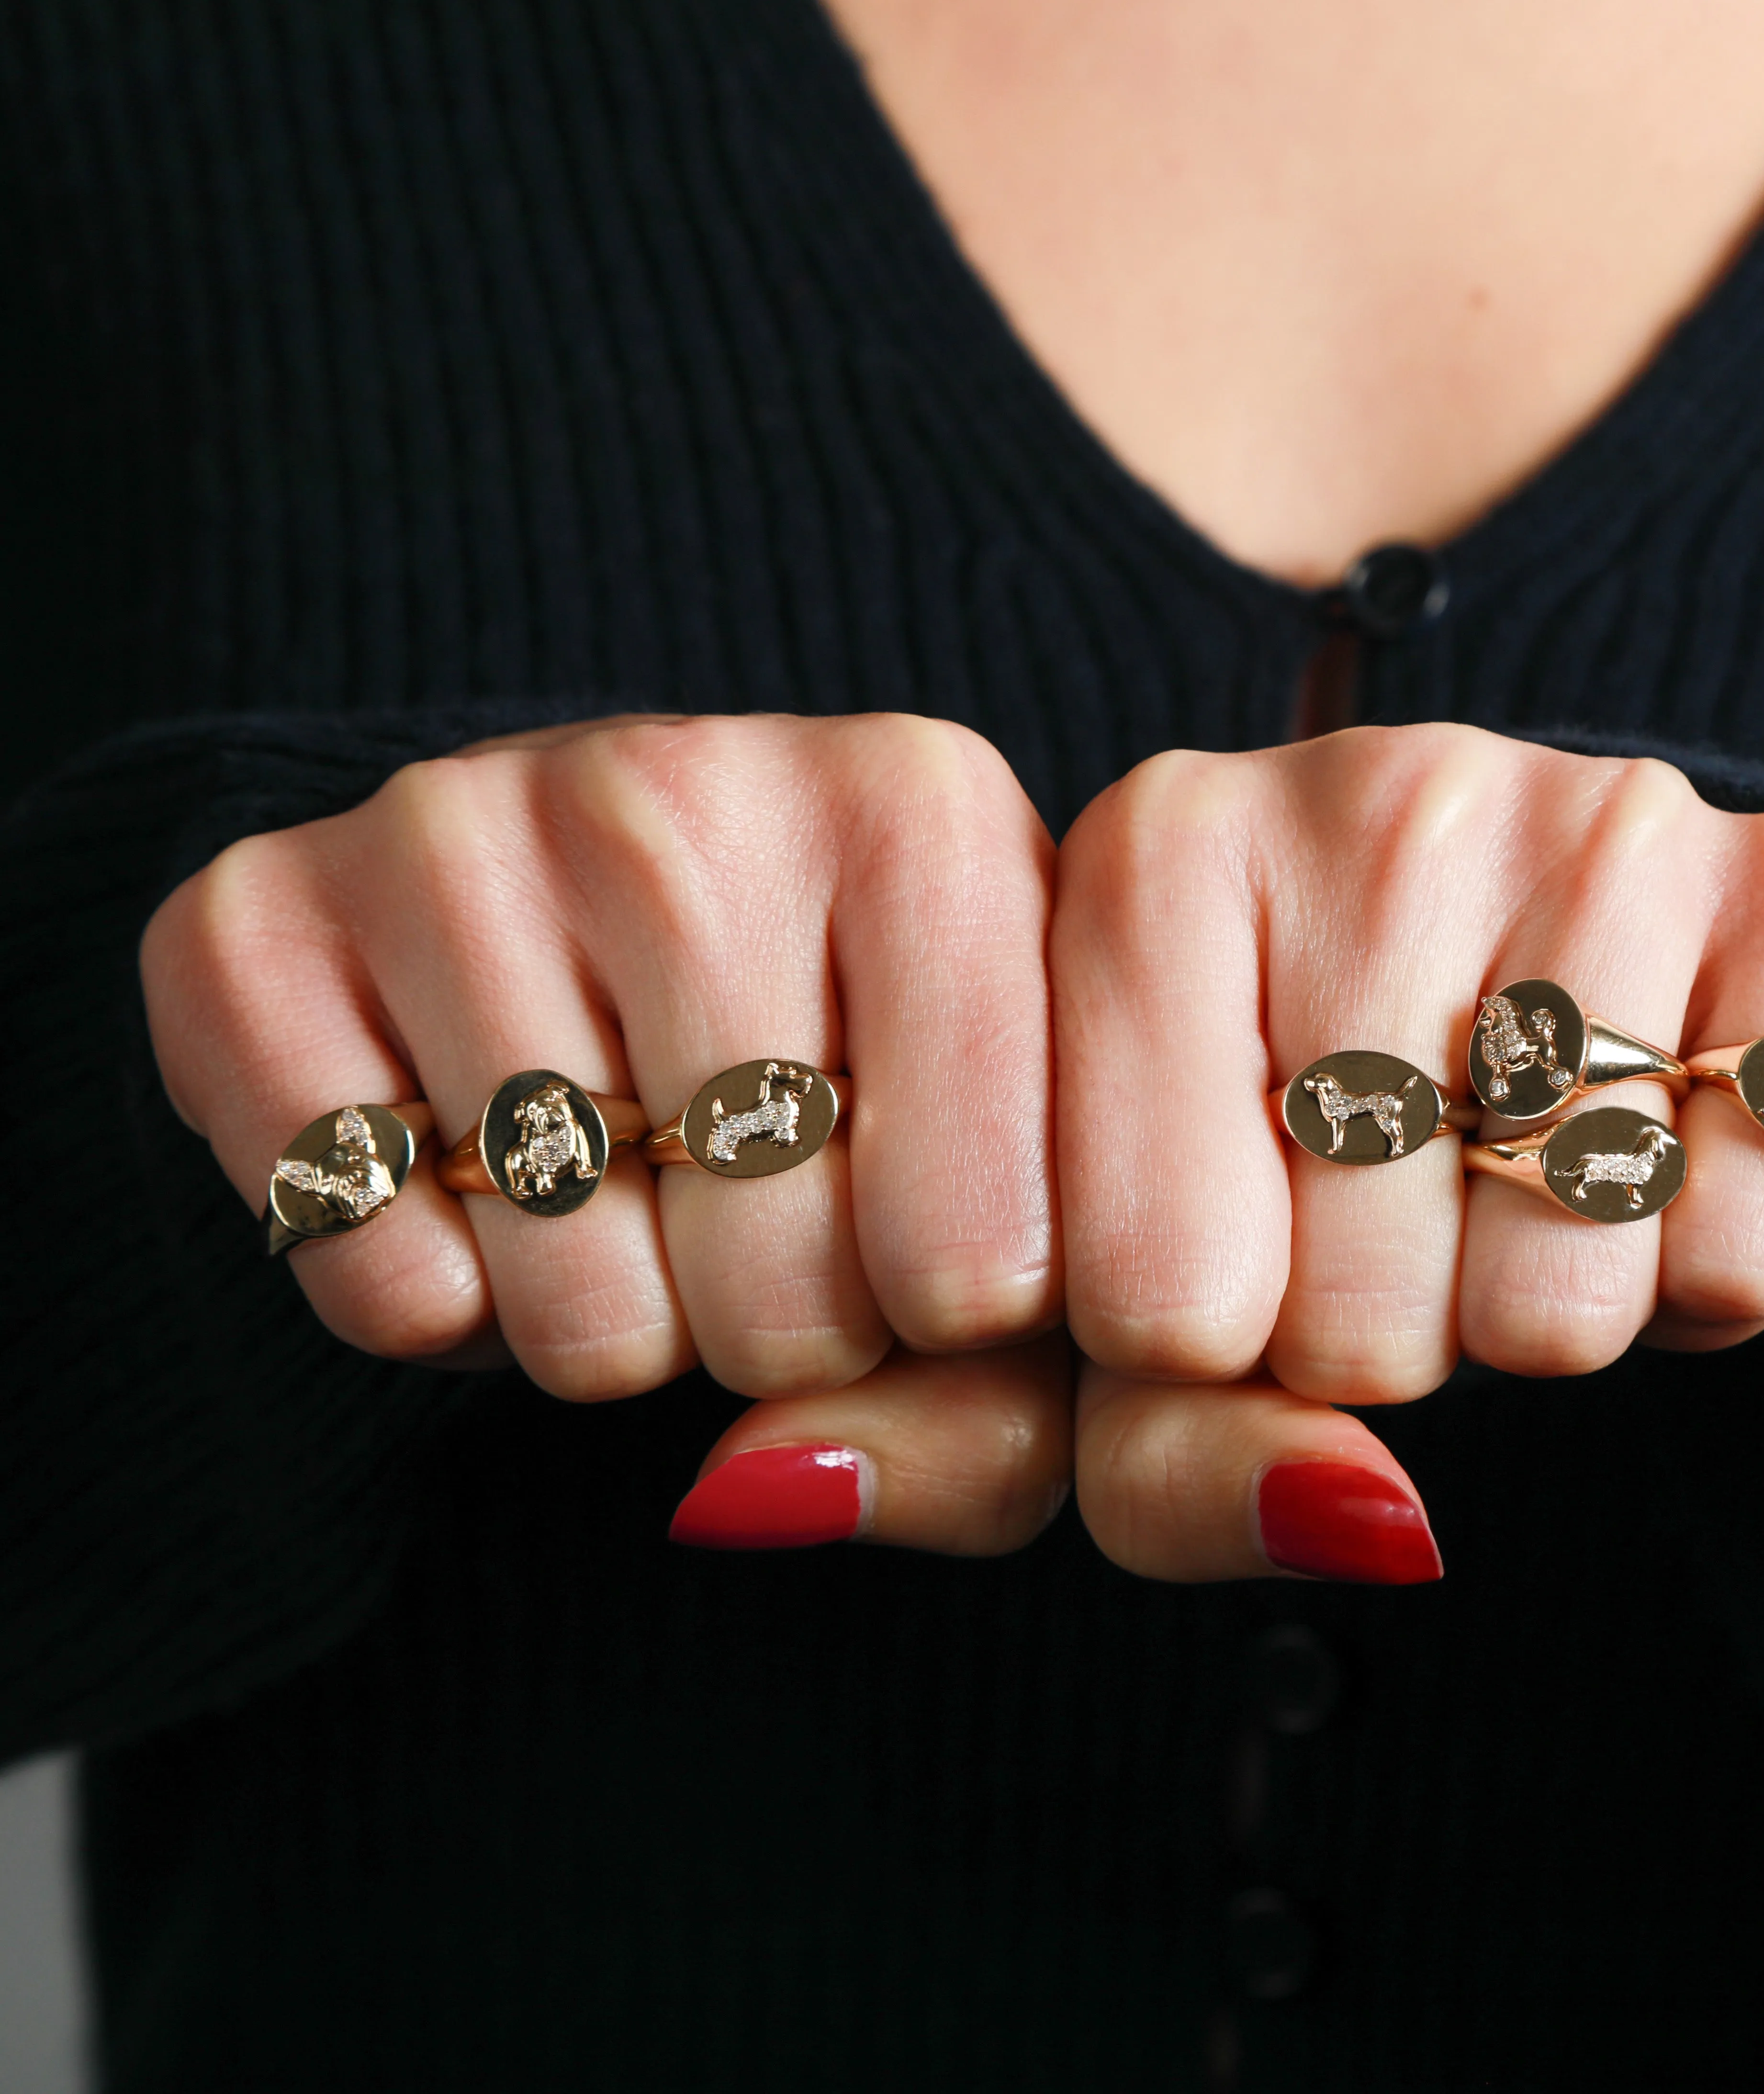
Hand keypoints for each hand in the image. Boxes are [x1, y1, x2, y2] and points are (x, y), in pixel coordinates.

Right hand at [142, 714, 1069, 1555]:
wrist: (612, 917)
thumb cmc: (849, 1078)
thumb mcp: (1005, 1211)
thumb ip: (997, 1410)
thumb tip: (777, 1488)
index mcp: (921, 812)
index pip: (980, 1256)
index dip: (949, 1327)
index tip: (927, 1243)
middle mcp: (685, 781)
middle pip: (777, 1293)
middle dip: (778, 1331)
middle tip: (758, 1213)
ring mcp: (452, 829)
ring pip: (575, 1306)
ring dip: (612, 1322)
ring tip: (629, 1187)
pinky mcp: (252, 918)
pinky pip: (371, 1276)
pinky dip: (433, 1303)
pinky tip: (477, 1182)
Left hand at [1052, 724, 1763, 1581]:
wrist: (1513, 968)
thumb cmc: (1284, 1148)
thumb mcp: (1141, 1305)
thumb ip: (1162, 1464)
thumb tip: (1361, 1522)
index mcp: (1151, 862)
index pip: (1147, 1302)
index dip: (1197, 1357)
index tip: (1220, 1251)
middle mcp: (1373, 799)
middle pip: (1353, 1324)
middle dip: (1371, 1343)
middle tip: (1384, 1219)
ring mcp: (1601, 817)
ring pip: (1558, 1304)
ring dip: (1531, 1321)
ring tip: (1505, 1192)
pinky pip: (1760, 1248)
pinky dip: (1708, 1283)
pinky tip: (1652, 1166)